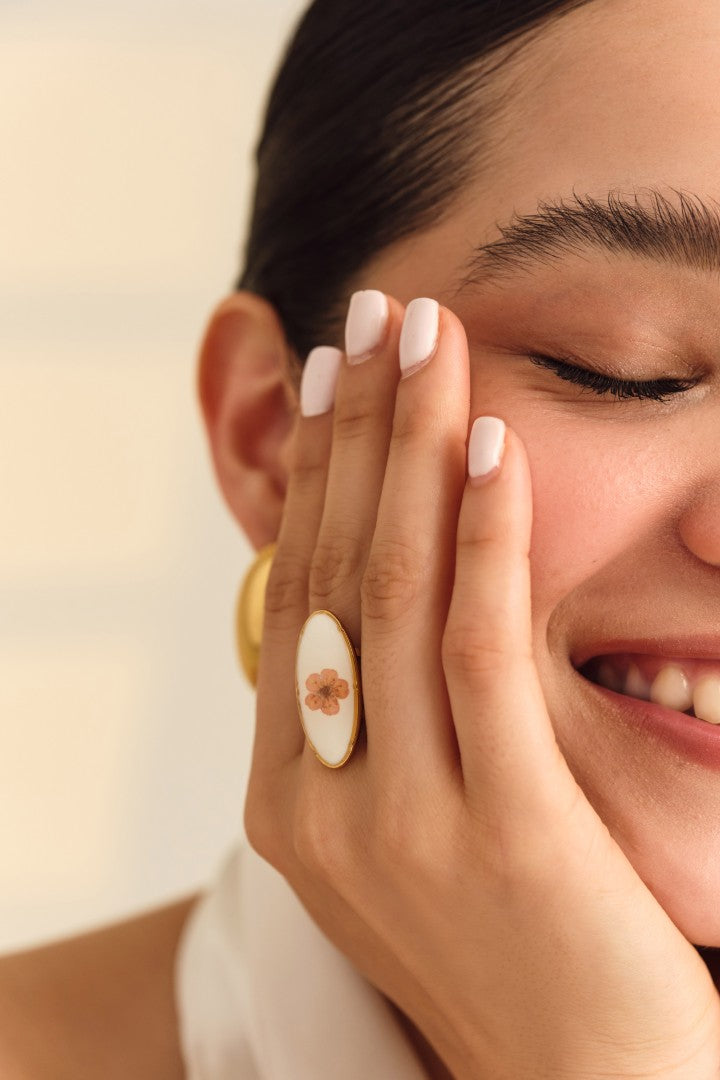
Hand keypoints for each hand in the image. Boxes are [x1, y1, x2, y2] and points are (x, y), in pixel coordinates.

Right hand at [244, 292, 719, 1079]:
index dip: (313, 477)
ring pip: (396, 593)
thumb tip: (367, 606)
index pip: (297, 599)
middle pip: (336, 573)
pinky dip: (484, 537)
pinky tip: (491, 446)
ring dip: (411, 451)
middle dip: (356, 432)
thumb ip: (368, 734)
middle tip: (377, 317)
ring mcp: (402, 821)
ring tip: (430, 343)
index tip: (336, 378)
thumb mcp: (402, 836)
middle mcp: (321, 804)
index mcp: (288, 801)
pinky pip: (481, 651)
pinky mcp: (503, 831)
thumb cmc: (502, 954)